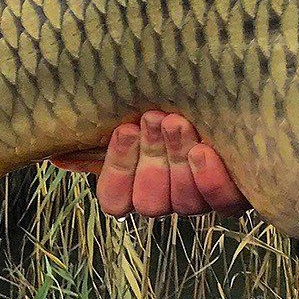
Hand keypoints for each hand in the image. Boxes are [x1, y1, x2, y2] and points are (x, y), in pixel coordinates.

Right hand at [49, 110, 248, 218]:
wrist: (243, 96)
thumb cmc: (180, 103)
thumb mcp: (138, 112)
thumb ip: (100, 135)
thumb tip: (55, 154)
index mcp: (140, 182)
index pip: (115, 200)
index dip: (118, 169)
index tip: (124, 129)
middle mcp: (170, 197)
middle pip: (149, 202)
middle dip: (150, 157)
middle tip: (154, 118)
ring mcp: (203, 199)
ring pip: (182, 203)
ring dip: (177, 159)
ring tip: (179, 122)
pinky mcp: (238, 195)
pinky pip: (221, 203)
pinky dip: (209, 179)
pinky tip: (203, 151)